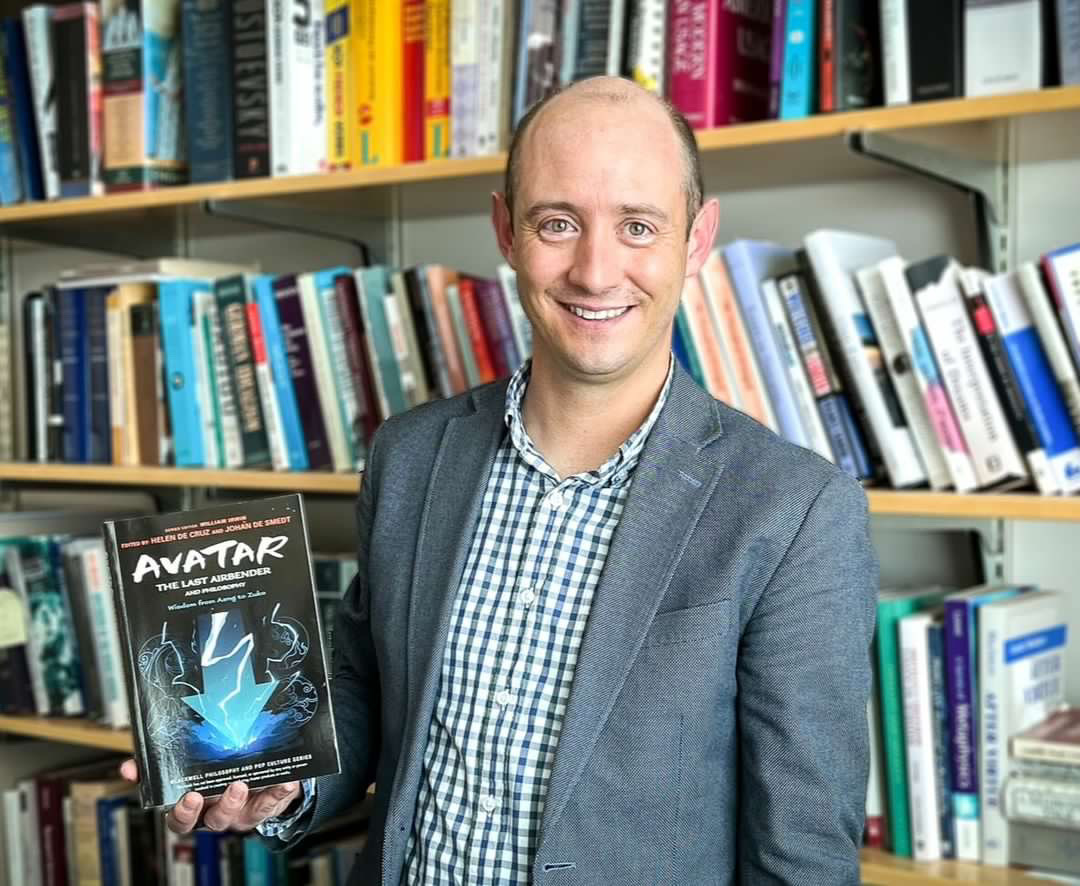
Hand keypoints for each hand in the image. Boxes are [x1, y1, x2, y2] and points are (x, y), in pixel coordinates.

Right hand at [119, 758, 300, 833]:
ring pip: (240, 815)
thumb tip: (128, 767)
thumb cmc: (215, 771)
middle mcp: (217, 813)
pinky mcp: (267, 805)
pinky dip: (280, 793)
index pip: (180, 819)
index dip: (181, 812)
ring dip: (239, 801)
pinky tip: (287, 781)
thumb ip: (158, 767)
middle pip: (210, 821)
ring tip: (242, 784)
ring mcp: (243, 812)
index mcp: (196, 806)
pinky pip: (274, 802)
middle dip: (210, 808)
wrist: (253, 777)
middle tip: (208, 793)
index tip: (186, 797)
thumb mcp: (186, 768)